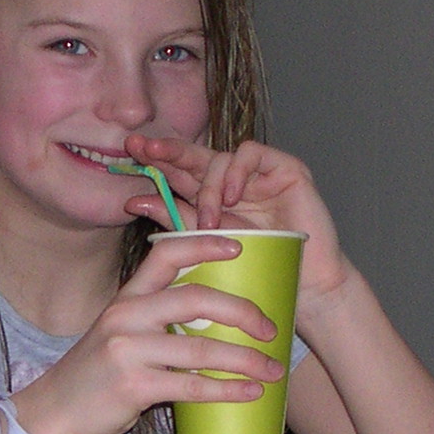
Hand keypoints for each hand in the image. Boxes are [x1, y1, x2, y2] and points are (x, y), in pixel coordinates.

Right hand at [8, 231, 288, 433]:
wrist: (52, 413)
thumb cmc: (94, 373)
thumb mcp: (116, 331)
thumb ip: (154, 318)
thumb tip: (214, 317)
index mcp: (126, 297)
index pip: (166, 253)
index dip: (205, 244)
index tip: (240, 247)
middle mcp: (126, 317)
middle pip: (195, 298)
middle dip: (242, 312)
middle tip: (271, 329)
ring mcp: (128, 351)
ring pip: (201, 349)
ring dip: (246, 361)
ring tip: (273, 370)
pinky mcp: (134, 387)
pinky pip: (193, 386)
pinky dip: (228, 390)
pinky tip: (250, 393)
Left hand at [122, 135, 350, 301]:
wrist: (302, 286)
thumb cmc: (256, 269)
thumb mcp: (205, 243)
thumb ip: (173, 218)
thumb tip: (132, 199)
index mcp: (211, 194)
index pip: (180, 170)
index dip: (157, 159)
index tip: (131, 152)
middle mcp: (232, 179)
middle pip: (195, 156)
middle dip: (169, 151)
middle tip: (144, 148)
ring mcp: (259, 173)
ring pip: (220, 158)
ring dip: (209, 188)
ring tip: (210, 220)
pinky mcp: (285, 168)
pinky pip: (252, 154)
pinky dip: (236, 172)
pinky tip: (231, 197)